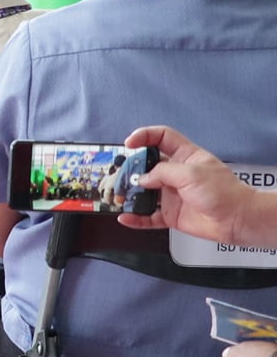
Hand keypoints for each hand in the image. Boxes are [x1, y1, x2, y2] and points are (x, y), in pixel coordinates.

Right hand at [118, 126, 256, 243]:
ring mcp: (172, 194)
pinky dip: (136, 218)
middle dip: (131, 168)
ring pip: (144, 192)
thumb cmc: (223, 192)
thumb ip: (162, 173)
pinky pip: (148, 216)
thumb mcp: (191, 174)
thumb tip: (142, 179)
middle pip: (147, 166)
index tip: (129, 144)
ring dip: (130, 194)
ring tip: (119, 197)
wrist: (237, 220)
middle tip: (121, 174)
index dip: (144, 136)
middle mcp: (176, 174)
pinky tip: (125, 218)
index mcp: (185, 156)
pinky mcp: (170, 214)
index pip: (161, 137)